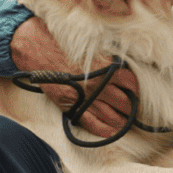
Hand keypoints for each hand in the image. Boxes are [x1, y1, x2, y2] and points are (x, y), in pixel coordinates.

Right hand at [9, 17, 142, 137]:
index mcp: (105, 68)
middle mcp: (97, 85)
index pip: (131, 84)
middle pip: (124, 103)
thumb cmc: (62, 40)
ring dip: (122, 121)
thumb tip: (123, 64)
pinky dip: (104, 130)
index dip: (137, 91)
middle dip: (132, 108)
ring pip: (111, 116)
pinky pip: (91, 123)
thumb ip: (108, 56)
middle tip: (135, 110)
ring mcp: (84, 97)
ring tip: (127, 122)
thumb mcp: (90, 43)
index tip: (138, 93)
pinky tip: (112, 132)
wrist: (33, 46)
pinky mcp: (70, 105)